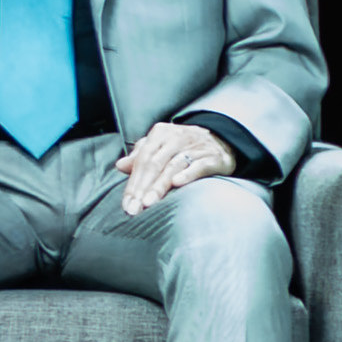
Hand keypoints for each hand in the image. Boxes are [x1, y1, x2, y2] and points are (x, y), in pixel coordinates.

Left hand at [118, 119, 234, 214]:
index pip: (142, 159)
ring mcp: (195, 147)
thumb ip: (140, 156)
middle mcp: (177, 138)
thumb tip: (120, 166)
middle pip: (155, 164)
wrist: (221, 138)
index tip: (127, 204)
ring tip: (148, 202)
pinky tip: (177, 184)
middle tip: (134, 208)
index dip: (133, 182)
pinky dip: (187, 174)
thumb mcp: (160, 145)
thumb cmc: (184, 145)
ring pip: (173, 166)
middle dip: (143, 188)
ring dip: (159, 186)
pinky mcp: (213, 157)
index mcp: (161, 133)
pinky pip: (198, 166)